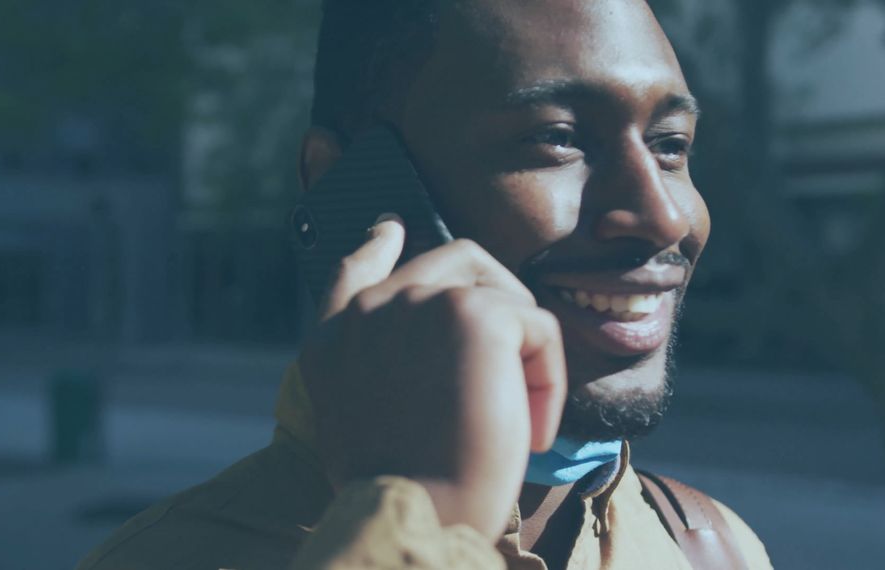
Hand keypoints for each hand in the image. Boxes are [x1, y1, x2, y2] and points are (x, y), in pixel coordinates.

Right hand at [299, 215, 566, 540]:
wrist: (418, 511)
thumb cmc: (402, 486)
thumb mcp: (363, 420)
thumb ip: (381, 365)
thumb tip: (440, 338)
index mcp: (335, 339)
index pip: (357, 271)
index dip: (378, 246)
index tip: (389, 229)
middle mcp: (372, 309)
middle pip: (456, 261)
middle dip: (497, 300)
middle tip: (514, 357)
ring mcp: (422, 302)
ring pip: (505, 295)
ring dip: (523, 354)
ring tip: (515, 417)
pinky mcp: (477, 314)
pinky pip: (539, 329)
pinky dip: (548, 382)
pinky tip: (530, 431)